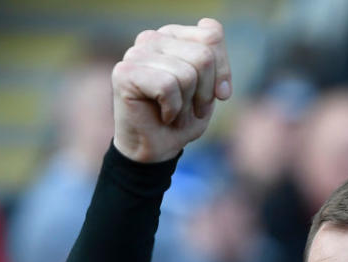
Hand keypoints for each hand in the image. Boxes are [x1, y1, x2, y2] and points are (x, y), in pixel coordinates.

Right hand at [111, 17, 231, 162]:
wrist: (156, 149)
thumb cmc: (182, 118)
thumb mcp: (209, 89)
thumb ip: (213, 58)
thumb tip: (209, 27)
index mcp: (173, 36)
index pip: (211, 34)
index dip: (223, 70)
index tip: (220, 95)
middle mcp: (152, 38)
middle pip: (203, 56)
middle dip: (205, 92)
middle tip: (192, 108)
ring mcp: (135, 53)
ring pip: (187, 73)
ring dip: (188, 104)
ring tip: (175, 114)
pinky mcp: (124, 73)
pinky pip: (167, 86)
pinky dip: (173, 109)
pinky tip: (163, 116)